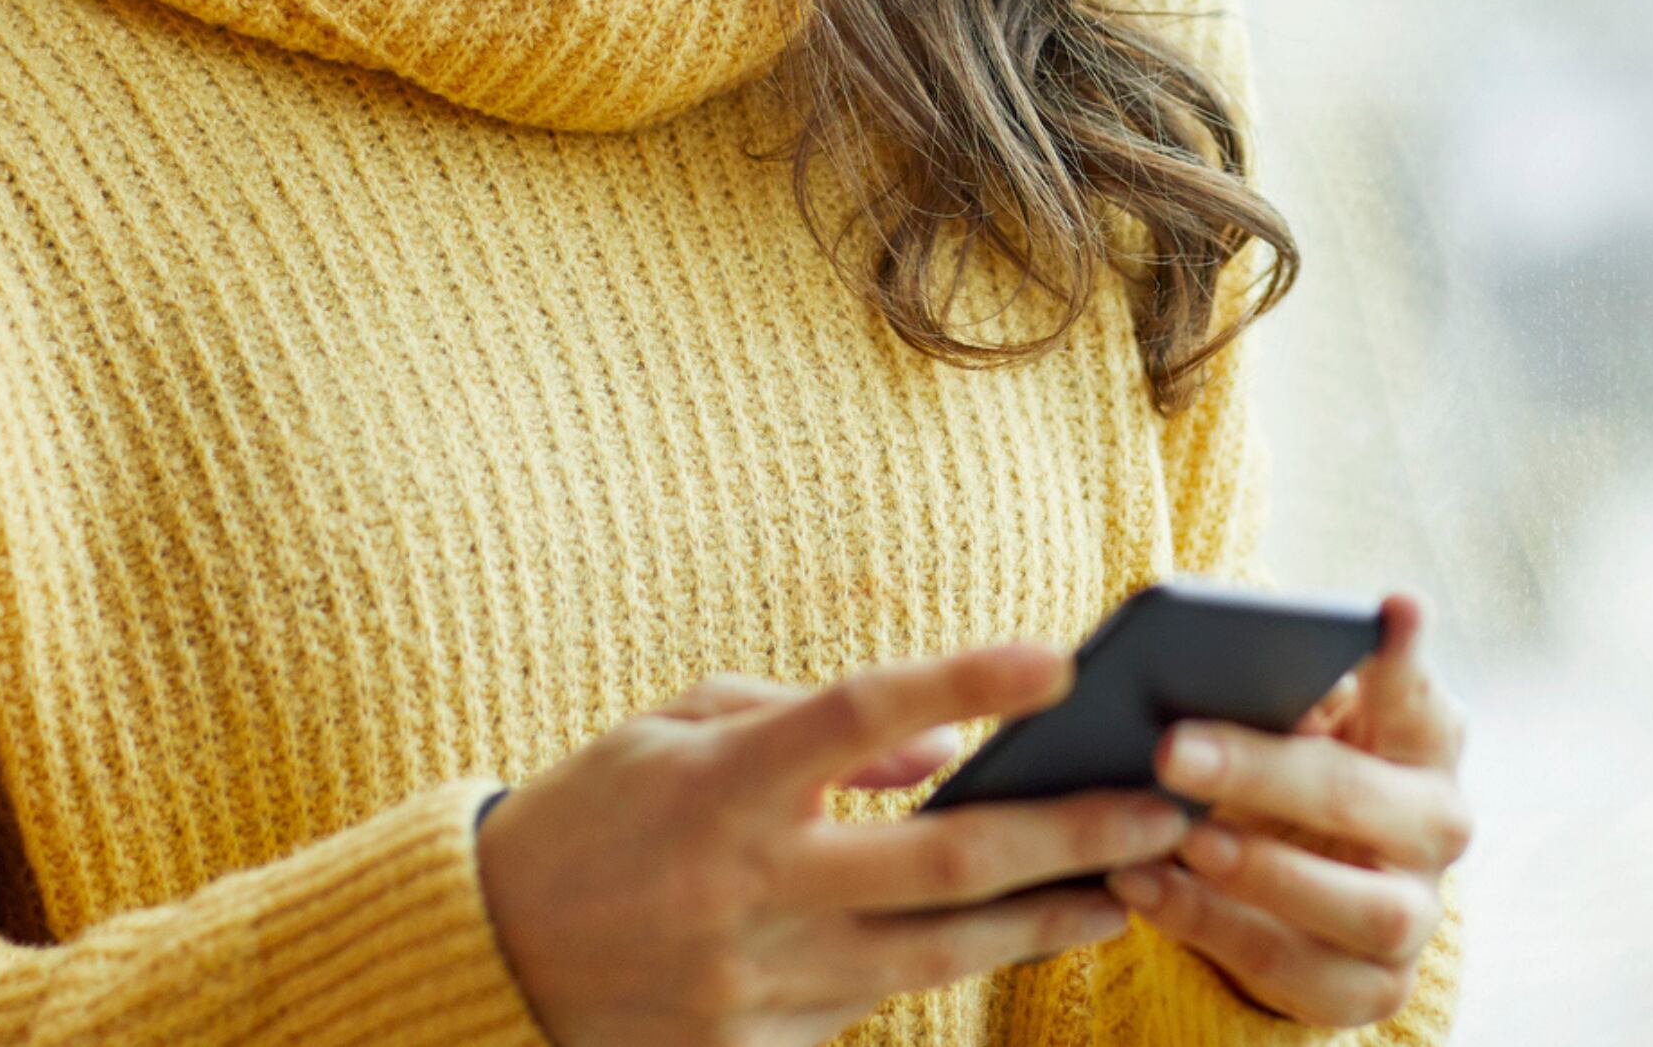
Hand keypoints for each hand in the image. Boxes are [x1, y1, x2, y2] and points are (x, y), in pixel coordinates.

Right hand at [476, 644, 1190, 1046]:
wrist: (489, 958)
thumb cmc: (598, 811)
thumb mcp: (681, 725)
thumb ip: (813, 722)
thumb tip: (943, 749)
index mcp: (722, 782)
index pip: (862, 714)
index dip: (964, 679)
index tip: (1062, 655)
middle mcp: (748, 886)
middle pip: (941, 862)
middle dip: (1067, 835)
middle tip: (1162, 807)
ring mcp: (757, 982)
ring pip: (939, 953)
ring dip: (1049, 917)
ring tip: (1135, 883)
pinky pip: (879, 999)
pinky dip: (954, 963)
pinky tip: (1027, 930)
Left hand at [1107, 593, 1471, 1029]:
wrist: (1298, 878)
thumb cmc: (1290, 764)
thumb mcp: (1289, 716)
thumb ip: (1281, 689)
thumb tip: (1253, 685)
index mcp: (1425, 737)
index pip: (1418, 690)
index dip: (1404, 655)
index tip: (1391, 606)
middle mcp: (1439, 824)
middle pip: (1364, 799)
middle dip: (1265, 773)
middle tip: (1171, 749)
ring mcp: (1416, 914)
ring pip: (1363, 909)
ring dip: (1262, 873)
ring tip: (1178, 837)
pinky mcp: (1376, 988)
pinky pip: (1303, 975)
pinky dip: (1217, 933)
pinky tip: (1146, 888)